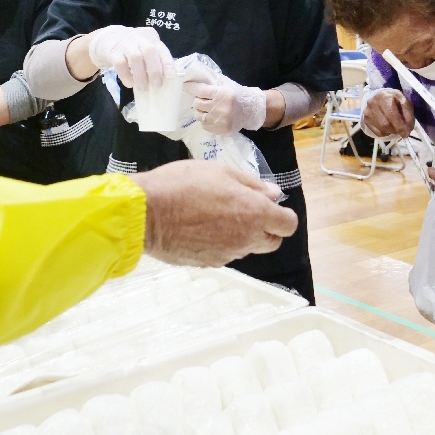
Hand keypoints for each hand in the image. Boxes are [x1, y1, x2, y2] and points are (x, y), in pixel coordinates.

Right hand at [87, 25, 173, 91]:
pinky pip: (121, 64)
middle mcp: (140, 38)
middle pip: (150, 51)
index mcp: (151, 38)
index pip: (162, 49)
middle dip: (155, 70)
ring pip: (136, 58)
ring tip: (143, 89)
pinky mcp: (113, 51)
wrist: (106, 38)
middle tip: (157, 86)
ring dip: (141, 76)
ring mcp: (126, 44)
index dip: (167, 63)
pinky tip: (130, 83)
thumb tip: (164, 78)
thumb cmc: (130, 47)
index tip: (171, 77)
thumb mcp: (144, 48)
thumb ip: (153, 59)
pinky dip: (127, 76)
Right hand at [131, 161, 296, 266]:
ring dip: (242, 235)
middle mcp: (246, 238)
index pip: (288, 224)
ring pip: (247, 248)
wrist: (146, 213)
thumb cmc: (183, 184)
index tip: (268, 206)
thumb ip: (252, 184)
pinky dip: (221, 243)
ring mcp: (228, 254)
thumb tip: (273, 194)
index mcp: (254, 213)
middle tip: (244, 211)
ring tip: (216, 217)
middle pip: (272, 242)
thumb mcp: (220, 171)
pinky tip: (201, 228)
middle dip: (266, 229)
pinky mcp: (209, 263)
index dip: (282, 215)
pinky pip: (225, 254)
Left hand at [184, 75, 266, 134]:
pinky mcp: (221, 130)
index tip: (185, 86)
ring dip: (200, 111)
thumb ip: (212, 79)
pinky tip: (213, 116)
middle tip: (204, 99)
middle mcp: (221, 108)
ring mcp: (220, 120)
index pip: (200, 90)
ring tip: (208, 109)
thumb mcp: (226, 84)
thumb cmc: (237, 94)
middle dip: (198, 100)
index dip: (190, 88)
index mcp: (223, 94)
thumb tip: (195, 73)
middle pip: (197, 104)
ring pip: (198, 116)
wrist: (251, 110)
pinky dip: (206, 120)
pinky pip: (204, 125)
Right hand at [361, 89, 414, 137]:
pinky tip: (388, 127)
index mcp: (385, 97)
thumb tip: (407, 129)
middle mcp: (373, 103)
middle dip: (396, 130)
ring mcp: (367, 112)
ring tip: (396, 127)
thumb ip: (408, 114)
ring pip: (381, 130)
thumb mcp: (405, 102)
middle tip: (402, 130)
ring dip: (391, 131)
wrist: (382, 97)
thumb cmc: (395, 99)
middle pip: (385, 124)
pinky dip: (386, 133)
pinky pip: (377, 133)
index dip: (399, 126)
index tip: (406, 134)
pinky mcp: (365, 120)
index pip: (391, 115)